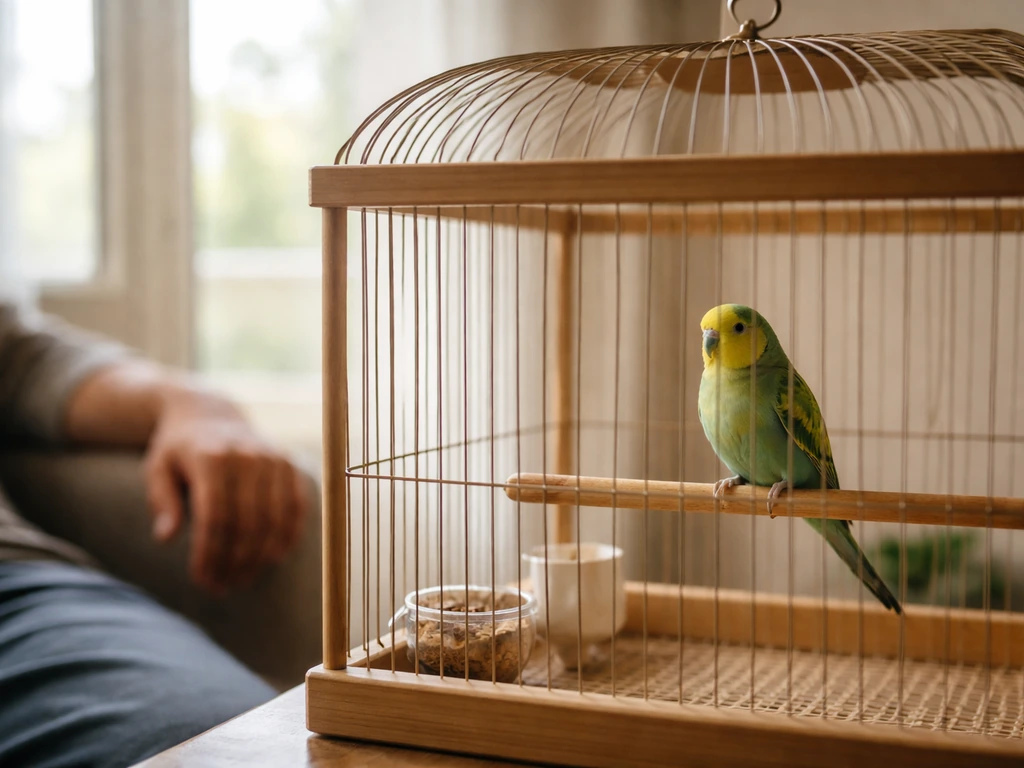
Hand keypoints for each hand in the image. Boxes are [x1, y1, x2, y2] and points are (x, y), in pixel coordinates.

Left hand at [143, 388, 308, 594]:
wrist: (210, 413)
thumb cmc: (178, 449)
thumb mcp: (157, 469)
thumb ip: (162, 501)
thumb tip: (166, 538)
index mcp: (211, 457)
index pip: (215, 517)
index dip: (210, 553)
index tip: (201, 580)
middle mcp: (247, 455)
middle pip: (247, 523)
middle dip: (234, 561)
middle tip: (222, 587)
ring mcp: (273, 458)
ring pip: (273, 519)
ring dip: (260, 556)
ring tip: (243, 579)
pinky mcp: (289, 463)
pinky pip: (296, 506)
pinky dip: (288, 535)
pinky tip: (273, 558)